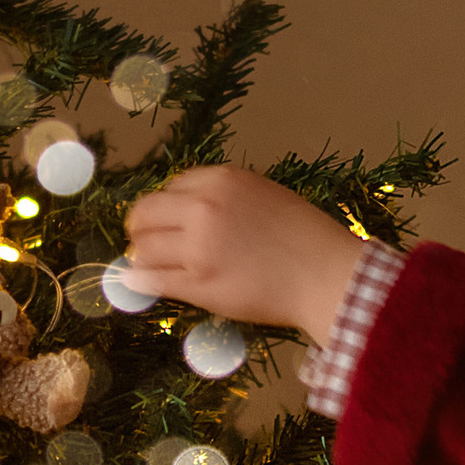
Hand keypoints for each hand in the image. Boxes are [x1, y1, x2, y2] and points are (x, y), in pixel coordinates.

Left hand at [120, 166, 366, 340]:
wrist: (326, 275)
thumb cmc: (306, 238)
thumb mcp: (264, 195)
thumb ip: (224, 198)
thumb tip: (186, 213)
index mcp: (222, 181)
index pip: (172, 187)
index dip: (167, 206)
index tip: (167, 220)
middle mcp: (204, 208)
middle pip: (146, 213)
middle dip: (141, 228)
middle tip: (143, 242)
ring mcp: (198, 247)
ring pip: (144, 248)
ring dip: (141, 256)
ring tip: (147, 265)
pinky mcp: (198, 283)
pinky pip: (153, 279)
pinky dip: (141, 280)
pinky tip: (139, 282)